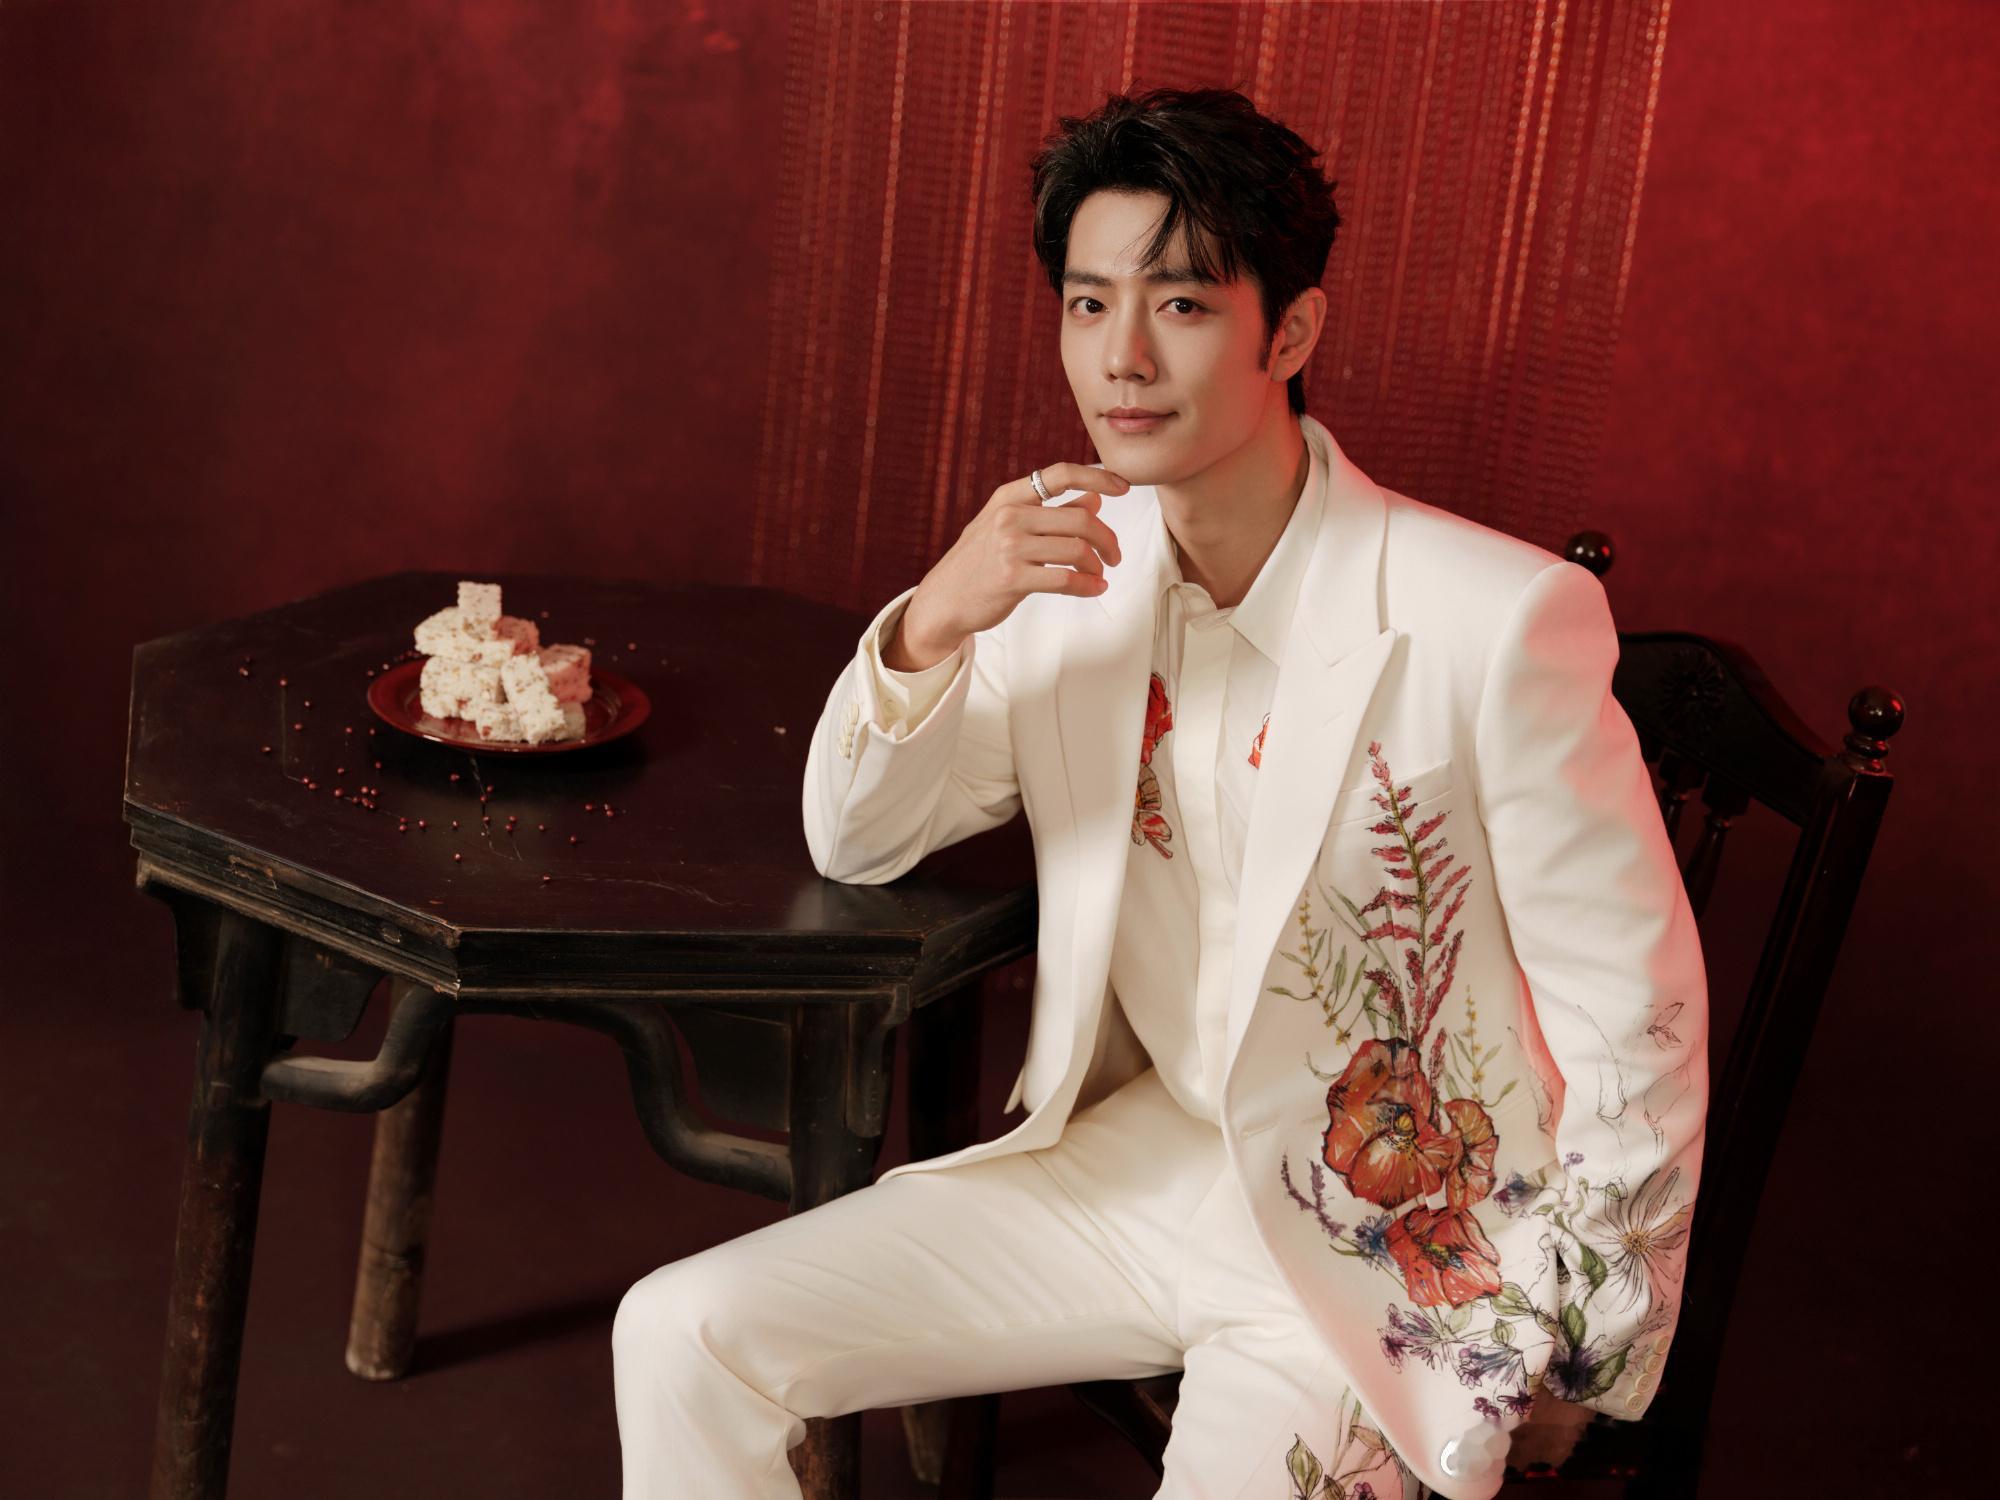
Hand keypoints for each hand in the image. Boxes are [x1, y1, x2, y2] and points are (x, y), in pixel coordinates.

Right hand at [890, 463, 1129, 668]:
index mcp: (1009, 497)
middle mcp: (1009, 516)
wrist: (943, 600)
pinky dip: (1087, 586)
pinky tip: (1094, 589)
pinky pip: (1066, 579)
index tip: (1123, 487)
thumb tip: (1094, 500)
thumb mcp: (1009, 527)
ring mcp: (1009, 547)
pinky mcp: (1012, 578)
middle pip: (1080, 519)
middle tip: (1114, 555)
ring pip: (1077, 549)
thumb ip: (1051, 512)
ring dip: (1097, 566)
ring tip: (1099, 575)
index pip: (1061, 474)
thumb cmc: (979, 563)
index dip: (1098, 477)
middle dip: (1107, 539)